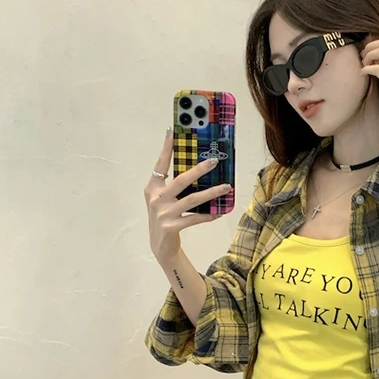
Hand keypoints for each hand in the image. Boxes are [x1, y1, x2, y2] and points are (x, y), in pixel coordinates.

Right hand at [144, 131, 230, 262]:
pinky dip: (209, 215)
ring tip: (226, 187)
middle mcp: (156, 199)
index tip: (171, 132)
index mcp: (152, 188)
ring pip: (193, 199)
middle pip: (181, 180)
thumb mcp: (164, 200)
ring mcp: (164, 213)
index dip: (166, 149)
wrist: (161, 246)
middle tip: (214, 160)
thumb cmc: (166, 217)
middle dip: (199, 169)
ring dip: (212, 192)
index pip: (160, 164)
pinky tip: (220, 212)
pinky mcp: (172, 226)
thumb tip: (198, 169)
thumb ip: (174, 186)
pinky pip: (195, 218)